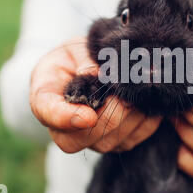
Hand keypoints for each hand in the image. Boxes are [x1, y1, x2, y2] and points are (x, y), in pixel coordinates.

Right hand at [29, 37, 161, 153]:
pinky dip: (144, 122)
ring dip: (129, 117)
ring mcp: (90, 140)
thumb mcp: (77, 49)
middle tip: (124, 92)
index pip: (49, 114)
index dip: (67, 119)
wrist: (90, 68)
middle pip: (85, 136)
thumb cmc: (78, 57)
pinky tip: (146, 102)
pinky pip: (133, 139)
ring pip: (111, 141)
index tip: (88, 116)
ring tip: (137, 92)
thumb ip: (87, 63)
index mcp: (45, 99)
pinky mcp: (116, 142)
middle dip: (110, 115)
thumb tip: (103, 76)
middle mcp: (64, 128)